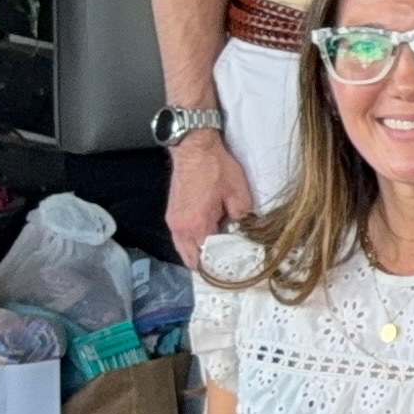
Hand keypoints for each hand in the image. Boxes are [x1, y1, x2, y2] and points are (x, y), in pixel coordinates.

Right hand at [166, 130, 254, 270]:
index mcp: (196, 225)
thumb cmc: (216, 167)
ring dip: (199, 253)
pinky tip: (208, 238)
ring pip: (184, 250)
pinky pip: (181, 238)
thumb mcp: (239, 192)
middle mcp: (180, 228)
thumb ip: (242, 217)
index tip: (234, 266)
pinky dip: (193, 242)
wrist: (193, 147)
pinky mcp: (172, 214)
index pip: (207, 259)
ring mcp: (172, 221)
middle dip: (208, 264)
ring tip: (219, 252)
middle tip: (226, 264)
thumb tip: (241, 231)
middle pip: (191, 259)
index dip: (220, 265)